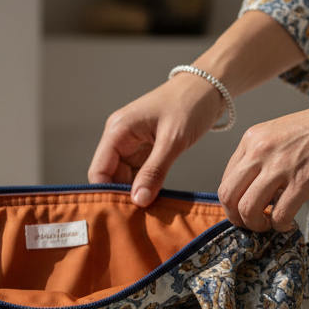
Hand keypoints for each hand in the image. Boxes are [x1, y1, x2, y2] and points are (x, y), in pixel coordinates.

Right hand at [87, 74, 224, 207]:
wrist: (209, 87)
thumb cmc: (190, 103)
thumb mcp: (173, 140)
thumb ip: (154, 171)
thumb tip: (138, 200)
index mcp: (118, 130)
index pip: (99, 171)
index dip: (106, 194)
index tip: (120, 215)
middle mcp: (120, 138)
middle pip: (110, 177)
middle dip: (121, 197)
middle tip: (137, 220)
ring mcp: (133, 144)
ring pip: (125, 178)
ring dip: (135, 194)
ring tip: (147, 215)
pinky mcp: (146, 149)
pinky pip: (139, 174)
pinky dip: (145, 187)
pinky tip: (154, 201)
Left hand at [218, 99, 308, 231]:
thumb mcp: (281, 136)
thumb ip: (263, 159)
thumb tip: (256, 193)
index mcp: (252, 139)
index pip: (226, 179)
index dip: (232, 203)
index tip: (246, 211)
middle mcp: (260, 151)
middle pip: (228, 196)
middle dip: (237, 218)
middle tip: (252, 224)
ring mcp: (280, 165)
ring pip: (247, 209)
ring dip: (256, 225)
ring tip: (270, 224)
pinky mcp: (303, 180)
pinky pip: (279, 215)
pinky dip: (281, 226)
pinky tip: (288, 223)